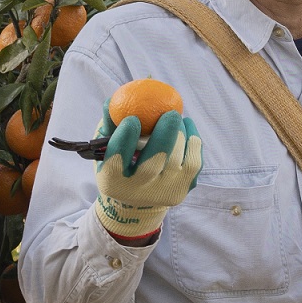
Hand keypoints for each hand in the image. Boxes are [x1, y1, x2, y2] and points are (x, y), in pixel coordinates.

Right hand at [93, 105, 203, 238]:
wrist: (136, 200)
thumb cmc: (119, 164)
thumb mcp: (106, 149)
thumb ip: (109, 126)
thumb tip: (110, 101)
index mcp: (113, 181)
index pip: (117, 160)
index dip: (125, 139)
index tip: (132, 118)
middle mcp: (138, 191)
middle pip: (154, 162)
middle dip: (165, 135)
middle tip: (170, 113)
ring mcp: (163, 193)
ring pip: (178, 160)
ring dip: (181, 133)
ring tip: (175, 116)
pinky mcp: (182, 190)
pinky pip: (195, 162)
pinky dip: (193, 141)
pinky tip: (187, 126)